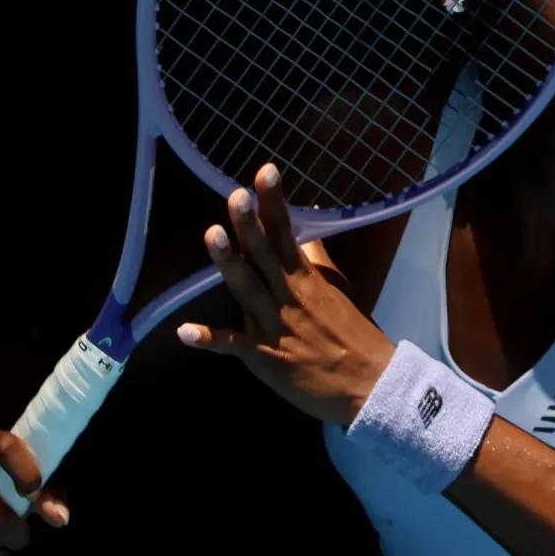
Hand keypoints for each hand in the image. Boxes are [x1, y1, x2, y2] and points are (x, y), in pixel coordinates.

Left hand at [177, 163, 394, 426]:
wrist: (370, 384)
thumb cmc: (354, 335)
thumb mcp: (339, 290)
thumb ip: (318, 259)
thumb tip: (309, 227)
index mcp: (307, 278)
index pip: (288, 233)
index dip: (274, 203)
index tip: (265, 171)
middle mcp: (290, 296)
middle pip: (265, 254)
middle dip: (250, 224)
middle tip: (236, 195)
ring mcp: (276, 326)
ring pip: (247, 289)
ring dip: (228, 262)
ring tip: (212, 234)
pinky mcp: (266, 358)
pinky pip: (234, 347)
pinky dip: (210, 340)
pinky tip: (184, 332)